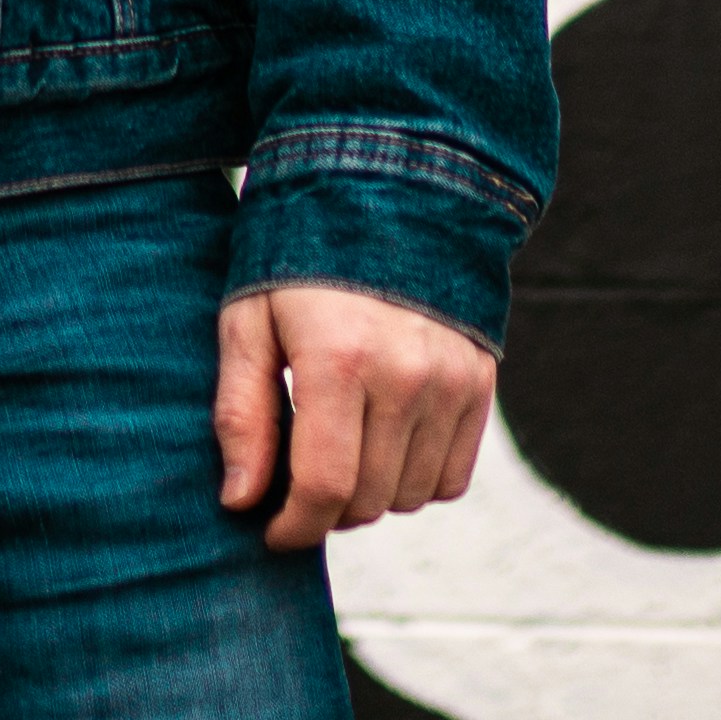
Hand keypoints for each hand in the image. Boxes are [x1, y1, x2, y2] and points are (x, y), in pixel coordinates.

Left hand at [215, 282, 497, 552]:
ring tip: (339, 454)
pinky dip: (414, 479)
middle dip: (325, 511)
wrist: (385, 189)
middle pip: (368, 499)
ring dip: (369, 496)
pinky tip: (382, 446)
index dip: (294, 526)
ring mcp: (451, 379)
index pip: (324, 486)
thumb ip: (241, 415)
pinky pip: (451, 476)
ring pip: (409, 496)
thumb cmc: (295, 259)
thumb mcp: (247, 323)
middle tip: (297, 483)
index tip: (271, 530)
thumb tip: (241, 501)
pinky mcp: (479, 380)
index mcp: (340, 359)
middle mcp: (406, 374)